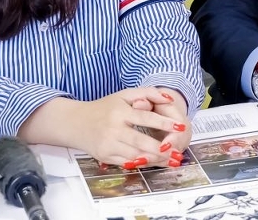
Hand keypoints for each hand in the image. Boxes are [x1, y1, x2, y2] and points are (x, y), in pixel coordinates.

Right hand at [18, 88, 187, 167]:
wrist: (76, 122)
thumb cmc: (104, 107)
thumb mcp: (124, 95)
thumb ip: (147, 93)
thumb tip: (168, 97)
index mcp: (120, 112)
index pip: (145, 118)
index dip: (163, 123)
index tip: (180, 127)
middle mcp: (113, 129)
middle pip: (141, 142)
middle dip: (162, 149)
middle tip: (177, 152)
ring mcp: (108, 144)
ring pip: (135, 155)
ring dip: (154, 159)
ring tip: (170, 159)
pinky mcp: (105, 156)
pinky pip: (126, 162)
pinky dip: (141, 163)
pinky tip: (153, 162)